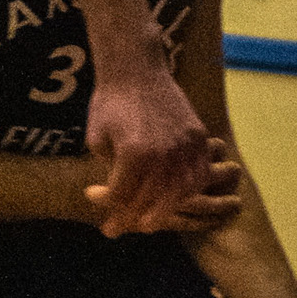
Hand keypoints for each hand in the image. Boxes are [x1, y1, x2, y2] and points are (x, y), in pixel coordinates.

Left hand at [82, 63, 211, 236]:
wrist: (136, 70)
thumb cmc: (110, 102)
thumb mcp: (96, 138)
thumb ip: (109, 169)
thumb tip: (117, 193)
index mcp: (134, 155)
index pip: (123, 196)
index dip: (109, 209)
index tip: (103, 221)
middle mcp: (163, 154)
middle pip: (151, 201)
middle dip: (131, 219)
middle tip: (119, 228)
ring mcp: (185, 146)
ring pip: (180, 193)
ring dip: (164, 211)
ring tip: (150, 220)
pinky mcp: (198, 138)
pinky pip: (200, 173)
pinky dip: (190, 190)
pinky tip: (177, 197)